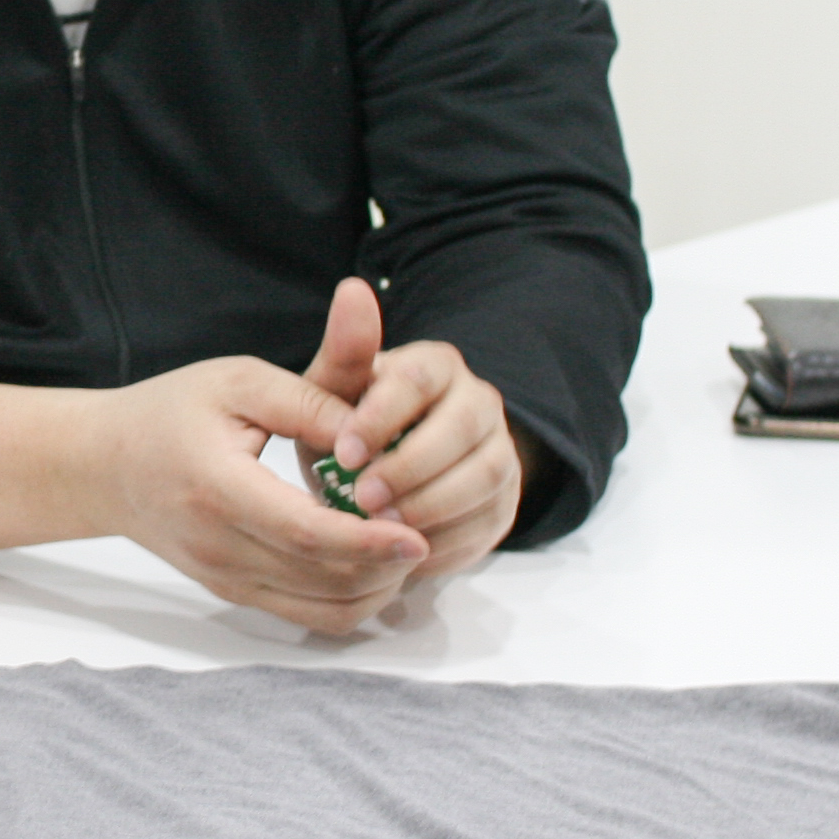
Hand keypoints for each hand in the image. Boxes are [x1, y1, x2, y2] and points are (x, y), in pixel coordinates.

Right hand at [98, 344, 431, 633]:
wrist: (104, 466)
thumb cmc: (171, 413)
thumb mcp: (238, 380)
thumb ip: (310, 400)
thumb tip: (372, 436)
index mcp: (218, 487)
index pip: (307, 534)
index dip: (370, 540)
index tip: (419, 532)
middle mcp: (219, 547)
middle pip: (323, 579)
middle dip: (388, 565)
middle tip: (428, 530)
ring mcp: (226, 579)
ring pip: (323, 609)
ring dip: (377, 587)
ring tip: (405, 546)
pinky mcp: (234, 594)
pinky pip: (308, 617)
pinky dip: (352, 600)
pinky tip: (373, 564)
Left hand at [299, 277, 529, 578]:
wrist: (378, 478)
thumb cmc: (350, 425)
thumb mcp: (333, 393)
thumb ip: (344, 352)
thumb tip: (353, 288)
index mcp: (436, 367)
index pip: (422, 380)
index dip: (384, 417)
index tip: (345, 451)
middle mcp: (478, 403)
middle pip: (464, 430)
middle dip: (412, 466)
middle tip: (363, 499)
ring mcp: (500, 452)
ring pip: (487, 476)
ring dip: (433, 505)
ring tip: (383, 527)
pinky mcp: (505, 503)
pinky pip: (490, 522)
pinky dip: (448, 540)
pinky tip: (407, 550)